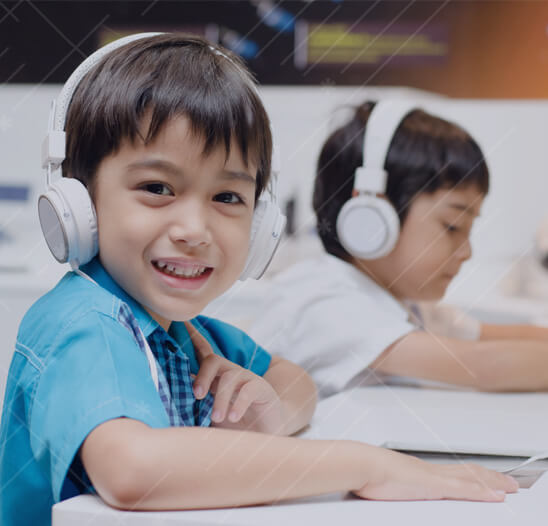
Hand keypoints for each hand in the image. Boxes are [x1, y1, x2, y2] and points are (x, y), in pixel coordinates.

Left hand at [185, 321, 283, 432]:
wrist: (264, 436)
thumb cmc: (233, 425)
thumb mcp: (209, 416)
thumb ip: (194, 407)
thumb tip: (170, 401)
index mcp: (216, 377)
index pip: (203, 353)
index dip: (193, 337)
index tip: (183, 322)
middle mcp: (231, 373)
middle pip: (213, 361)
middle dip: (202, 376)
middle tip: (196, 395)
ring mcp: (247, 379)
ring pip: (229, 377)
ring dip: (220, 399)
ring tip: (216, 418)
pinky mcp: (262, 389)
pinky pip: (248, 390)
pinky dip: (238, 404)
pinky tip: (233, 417)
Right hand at [353, 448, 518, 500]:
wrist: (362, 464)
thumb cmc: (367, 471)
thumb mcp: (383, 479)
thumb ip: (392, 482)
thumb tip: (388, 485)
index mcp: (420, 470)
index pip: (453, 471)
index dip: (472, 473)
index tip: (486, 476)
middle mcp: (431, 470)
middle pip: (467, 472)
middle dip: (489, 477)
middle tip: (509, 482)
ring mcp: (434, 477)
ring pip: (471, 479)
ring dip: (492, 483)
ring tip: (510, 488)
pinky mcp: (433, 486)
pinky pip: (464, 490)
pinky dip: (482, 492)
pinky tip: (495, 497)